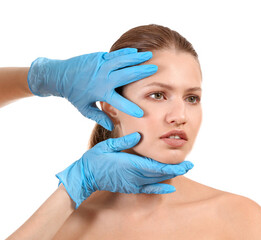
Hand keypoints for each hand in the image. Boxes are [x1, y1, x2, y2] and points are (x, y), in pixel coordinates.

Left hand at [27, 48, 156, 129]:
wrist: (59, 75)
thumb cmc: (73, 94)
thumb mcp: (84, 109)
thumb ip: (99, 117)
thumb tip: (112, 126)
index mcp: (100, 93)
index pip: (118, 102)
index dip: (129, 108)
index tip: (141, 113)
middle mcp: (102, 78)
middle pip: (125, 75)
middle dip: (141, 72)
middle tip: (154, 69)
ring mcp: (100, 66)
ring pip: (122, 61)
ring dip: (136, 58)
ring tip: (149, 55)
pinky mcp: (98, 58)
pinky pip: (115, 55)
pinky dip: (126, 53)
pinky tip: (135, 51)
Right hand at [56, 132, 192, 207]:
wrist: (85, 177)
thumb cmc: (95, 159)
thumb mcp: (108, 145)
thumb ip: (124, 140)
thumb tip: (139, 136)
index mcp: (130, 164)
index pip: (156, 166)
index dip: (172, 165)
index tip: (184, 162)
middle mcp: (134, 175)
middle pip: (160, 174)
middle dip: (176, 169)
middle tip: (190, 164)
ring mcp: (133, 183)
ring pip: (156, 181)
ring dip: (171, 175)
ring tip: (184, 169)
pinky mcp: (131, 188)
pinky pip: (149, 189)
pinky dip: (161, 188)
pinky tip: (171, 188)